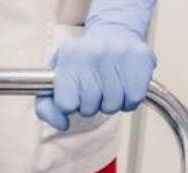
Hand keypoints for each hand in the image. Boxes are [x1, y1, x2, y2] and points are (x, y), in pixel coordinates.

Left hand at [35, 24, 155, 131]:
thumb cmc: (82, 63)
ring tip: (109, 85)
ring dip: (111, 103)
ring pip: (113, 106)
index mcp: (69, 57)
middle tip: (95, 88)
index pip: (66, 105)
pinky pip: (133, 100)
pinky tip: (124, 85)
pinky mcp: (140, 58)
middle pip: (90, 108)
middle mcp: (94, 53)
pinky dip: (129, 100)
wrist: (113, 34)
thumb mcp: (56, 80)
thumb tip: (63, 124)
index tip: (74, 94)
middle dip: (91, 105)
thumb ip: (47, 107)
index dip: (70, 106)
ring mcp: (119, 53)